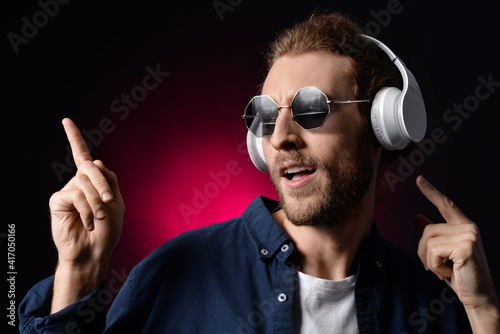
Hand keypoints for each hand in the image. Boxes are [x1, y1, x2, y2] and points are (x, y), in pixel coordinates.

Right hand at [49, 118, 124, 312]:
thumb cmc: (108, 230)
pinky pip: (76, 195)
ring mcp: (68, 191)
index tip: (66, 120)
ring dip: (96, 203)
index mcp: (94, 181)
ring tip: (98, 219)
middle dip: (101, 184)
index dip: (74, 138)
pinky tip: (87, 223)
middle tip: (108, 202)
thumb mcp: (117, 202)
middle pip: (90, 168)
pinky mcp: (59, 201)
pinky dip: (86, 210)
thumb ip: (109, 180)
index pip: (83, 156)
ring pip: (84, 183)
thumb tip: (95, 161)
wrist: (95, 251)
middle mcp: (79, 182)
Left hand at [414, 175, 498, 331]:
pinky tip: (448, 273)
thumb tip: (415, 216)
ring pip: (428, 241)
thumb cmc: (459, 275)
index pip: (445, 204)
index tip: (418, 179)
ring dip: (429, 261)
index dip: (431, 191)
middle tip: (434, 267)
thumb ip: (431, 234)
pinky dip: (434, 266)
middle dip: (423, 251)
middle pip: (428, 230)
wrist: (477, 297)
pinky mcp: (466, 246)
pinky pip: (433, 251)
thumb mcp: (442, 252)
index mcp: (463, 226)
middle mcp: (468, 227)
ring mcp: (469, 235)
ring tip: (444, 270)